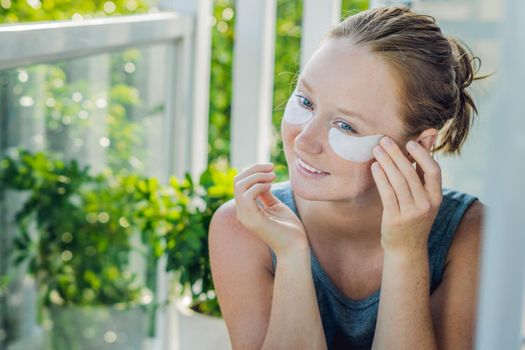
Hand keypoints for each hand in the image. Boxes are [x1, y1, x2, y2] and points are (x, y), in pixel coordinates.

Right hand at [234, 163, 307, 255]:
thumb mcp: (275, 205)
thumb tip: (263, 180)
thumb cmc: (288, 228)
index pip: (239, 183)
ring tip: (273, 176)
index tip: (271, 168)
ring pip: (240, 186)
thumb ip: (265, 194)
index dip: (253, 171)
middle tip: (272, 168)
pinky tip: (271, 186)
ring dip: (257, 176)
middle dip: (254, 169)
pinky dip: (258, 185)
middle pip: (237, 181)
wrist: (295, 247)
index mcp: (246, 209)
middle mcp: (242, 213)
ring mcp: (246, 217)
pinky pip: (247, 195)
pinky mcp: (253, 220)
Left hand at [371, 136, 442, 255]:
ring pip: (398, 181)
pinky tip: (375, 167)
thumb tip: (425, 140)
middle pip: (411, 173)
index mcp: (436, 197)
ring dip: (386, 162)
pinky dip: (381, 178)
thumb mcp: (423, 197)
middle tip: (384, 140)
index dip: (422, 155)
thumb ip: (422, 172)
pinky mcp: (395, 219)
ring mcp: (411, 212)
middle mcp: (426, 204)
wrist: (406, 249)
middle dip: (396, 154)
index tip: (409, 142)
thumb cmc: (413, 217)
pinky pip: (387, 194)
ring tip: (377, 150)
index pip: (434, 171)